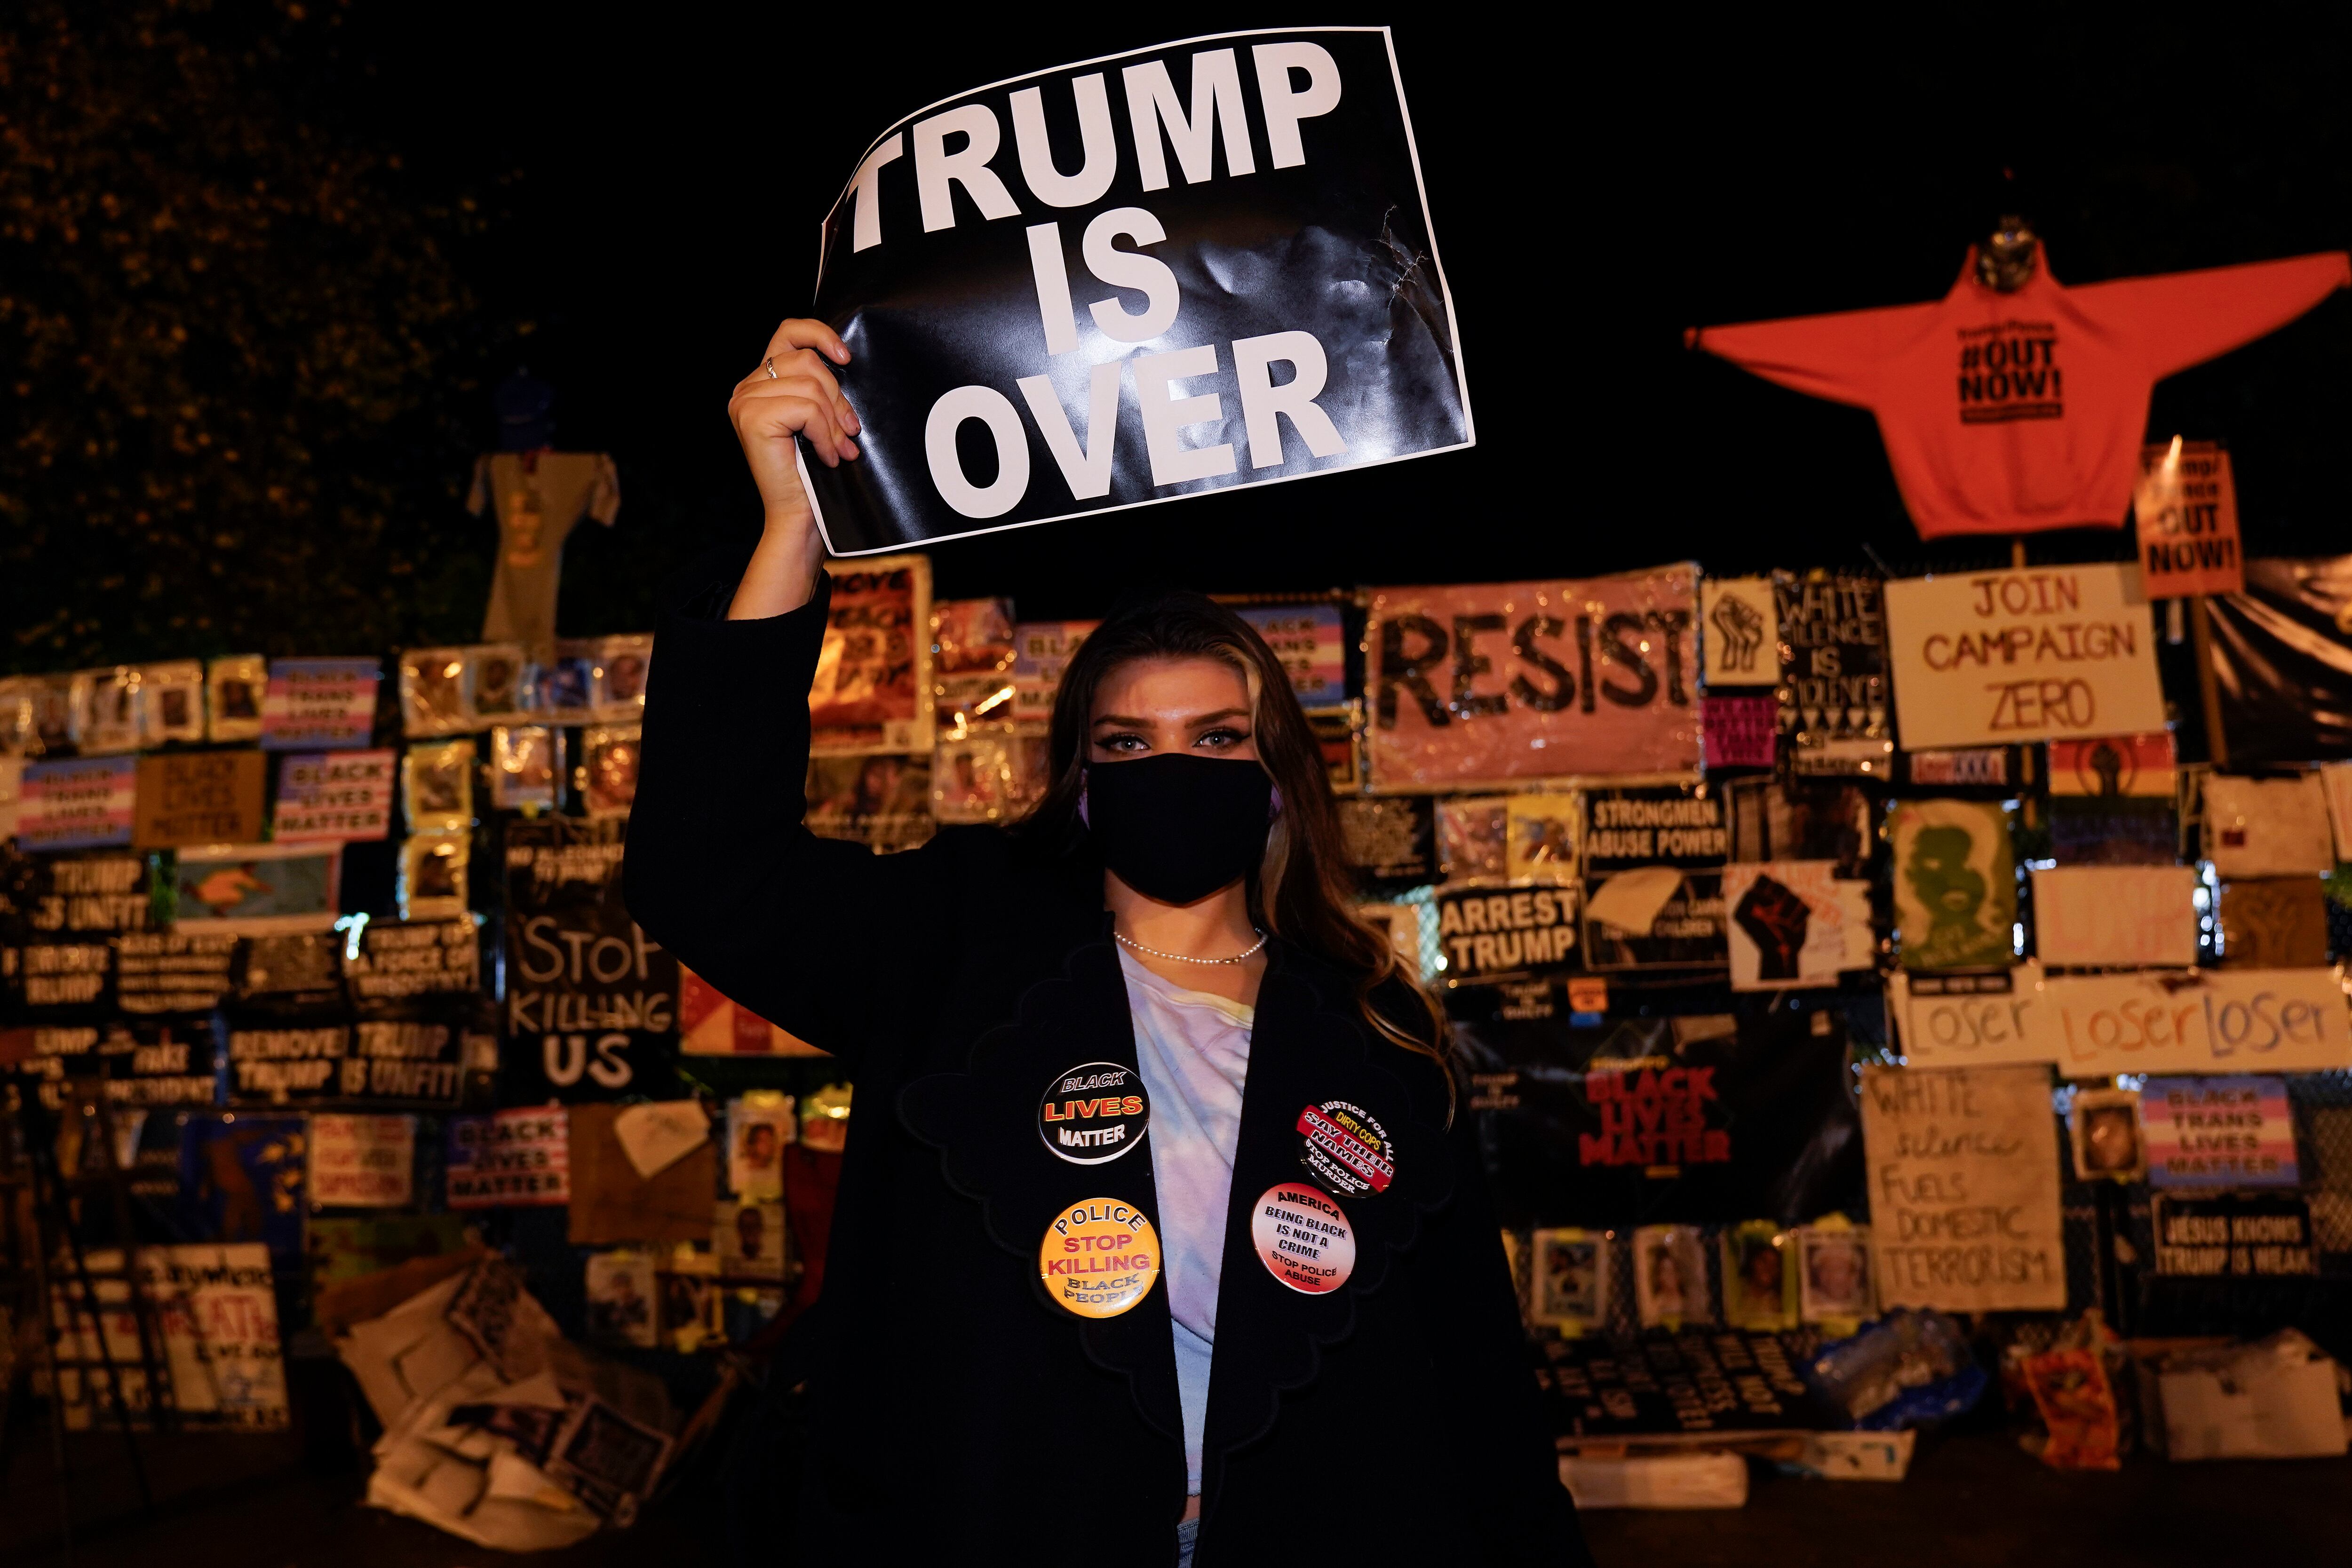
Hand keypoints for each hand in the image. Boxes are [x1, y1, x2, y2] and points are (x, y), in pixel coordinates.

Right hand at [726, 319, 858, 619]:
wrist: (799, 517)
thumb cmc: (813, 472)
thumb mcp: (818, 419)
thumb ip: (819, 388)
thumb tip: (843, 361)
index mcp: (760, 382)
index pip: (789, 333)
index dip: (819, 335)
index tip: (846, 359)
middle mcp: (746, 388)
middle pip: (807, 362)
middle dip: (838, 399)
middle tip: (849, 433)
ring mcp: (745, 401)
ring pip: (810, 386)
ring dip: (834, 421)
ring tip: (840, 449)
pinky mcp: (752, 418)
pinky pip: (807, 408)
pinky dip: (825, 434)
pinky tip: (827, 456)